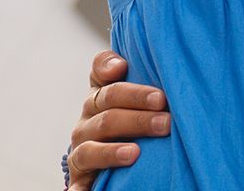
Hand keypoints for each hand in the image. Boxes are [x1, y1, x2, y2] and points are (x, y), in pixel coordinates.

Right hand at [64, 50, 170, 189]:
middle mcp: (87, 120)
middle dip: (137, 114)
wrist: (107, 160)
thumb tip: (134, 65)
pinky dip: (79, 190)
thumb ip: (146, 81)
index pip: (99, 74)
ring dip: (112, 151)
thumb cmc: (134, 122)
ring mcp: (81, 148)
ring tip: (135, 153)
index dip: (108, 68)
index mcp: (100, 96)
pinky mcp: (80, 177)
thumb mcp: (139, 100)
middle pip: (106, 110)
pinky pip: (77, 185)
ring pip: (91, 147)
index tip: (123, 67)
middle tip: (166, 120)